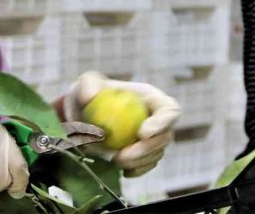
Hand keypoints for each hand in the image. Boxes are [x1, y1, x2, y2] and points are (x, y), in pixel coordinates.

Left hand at [62, 72, 180, 176]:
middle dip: (146, 150)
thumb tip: (90, 97)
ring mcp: (154, 138)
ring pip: (156, 154)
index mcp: (152, 98)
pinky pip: (147, 165)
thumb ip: (87, 84)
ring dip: (138, 162)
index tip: (141, 133)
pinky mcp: (145, 154)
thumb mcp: (86, 83)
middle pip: (165, 137)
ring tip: (114, 160)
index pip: (169, 110)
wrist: (85, 114)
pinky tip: (122, 171)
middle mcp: (158, 119)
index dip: (162, 123)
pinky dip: (136, 170)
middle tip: (122, 155)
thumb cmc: (90, 94)